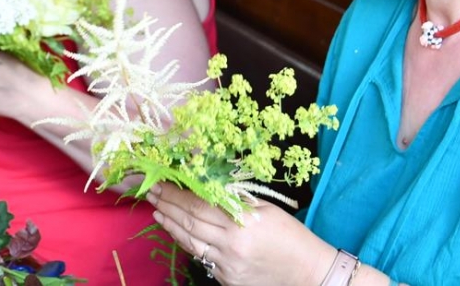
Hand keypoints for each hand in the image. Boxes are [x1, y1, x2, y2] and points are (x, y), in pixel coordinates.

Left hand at [146, 183, 333, 285]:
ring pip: (190, 242)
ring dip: (171, 225)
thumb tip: (207, 184)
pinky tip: (179, 232)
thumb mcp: (266, 209)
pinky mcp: (227, 280)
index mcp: (242, 223)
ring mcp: (228, 266)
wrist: (308, 272)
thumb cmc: (290, 235)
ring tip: (157, 211)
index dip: (176, 194)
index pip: (199, 205)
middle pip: (190, 223)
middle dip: (167, 206)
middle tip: (152, 192)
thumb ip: (235, 200)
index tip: (161, 183)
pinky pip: (203, 258)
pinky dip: (188, 243)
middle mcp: (231, 245)